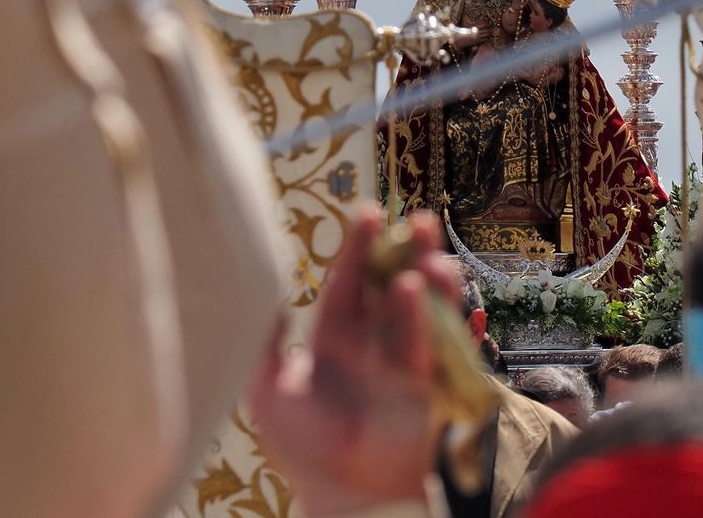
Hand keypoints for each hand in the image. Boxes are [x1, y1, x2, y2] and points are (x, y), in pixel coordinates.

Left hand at [248, 211, 458, 514]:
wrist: (341, 497)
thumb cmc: (300, 448)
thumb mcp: (265, 389)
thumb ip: (261, 340)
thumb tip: (260, 290)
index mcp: (336, 335)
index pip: (350, 280)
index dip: (359, 247)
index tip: (366, 212)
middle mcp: (374, 341)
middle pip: (395, 282)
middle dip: (407, 250)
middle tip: (415, 219)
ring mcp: (405, 361)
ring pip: (424, 307)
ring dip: (429, 279)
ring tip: (428, 259)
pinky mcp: (431, 384)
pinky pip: (442, 344)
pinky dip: (439, 318)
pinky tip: (424, 294)